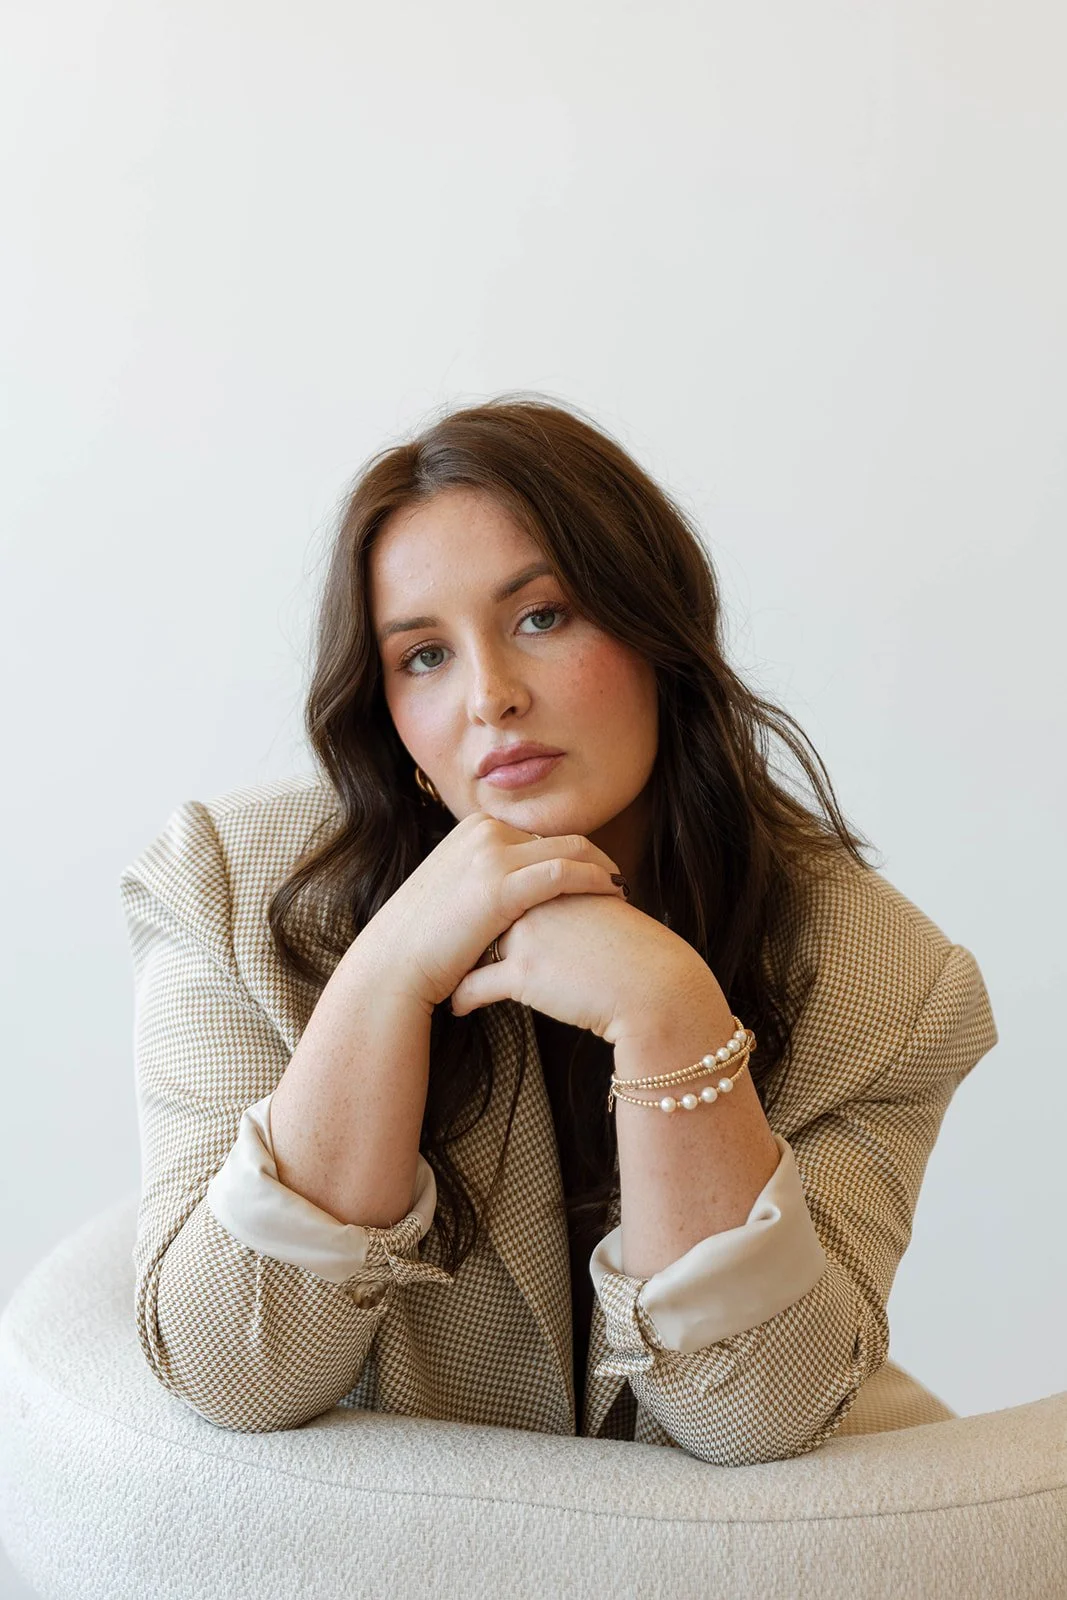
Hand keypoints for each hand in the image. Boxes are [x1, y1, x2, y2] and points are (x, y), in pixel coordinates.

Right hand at [360, 811, 628, 1013]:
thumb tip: (520, 892)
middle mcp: (484, 832)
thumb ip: (486, 879)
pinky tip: (614, 896)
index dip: (573, 853)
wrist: (394, 965)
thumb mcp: (456, 893)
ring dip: (603, 868)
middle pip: (560, 836)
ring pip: (570, 848)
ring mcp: (491, 855)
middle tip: (619, 882)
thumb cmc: (425, 942)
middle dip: (594, 857)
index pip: (540, 836)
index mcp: (474, 828)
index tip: (597, 874)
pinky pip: (565, 872)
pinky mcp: (500, 885)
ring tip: (623, 890)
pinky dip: (595, 880)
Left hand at [449, 885, 709, 1045]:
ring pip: (469, 947)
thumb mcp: (599, 914)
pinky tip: (457, 1007)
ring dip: (453, 963)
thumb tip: (546, 912)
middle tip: (446, 947)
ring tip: (444, 975)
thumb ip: (567, 903)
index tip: (470, 923)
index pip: (503, 886)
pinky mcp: (523, 974)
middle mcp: (532, 902)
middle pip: (479, 911)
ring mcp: (524, 936)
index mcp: (550, 882)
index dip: (483, 906)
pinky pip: (475, 986)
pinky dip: (463, 998)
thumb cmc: (636, 954)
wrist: (655, 985)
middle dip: (460, 929)